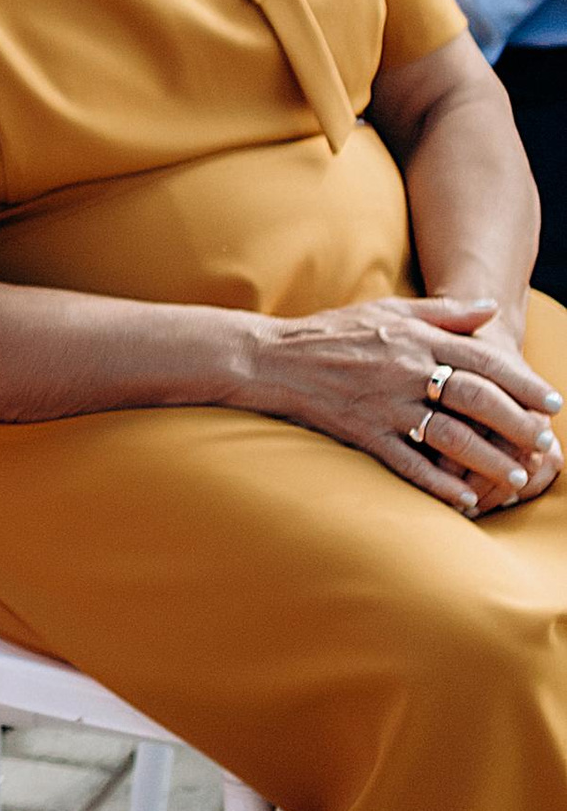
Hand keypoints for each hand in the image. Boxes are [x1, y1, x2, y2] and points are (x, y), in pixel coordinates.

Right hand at [249, 292, 562, 512]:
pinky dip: (439, 485)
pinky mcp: (363, 434)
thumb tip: (492, 309)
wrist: (271, 358)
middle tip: (544, 444)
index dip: (523, 382)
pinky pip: (409, 464)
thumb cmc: (332, 332)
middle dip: (517, 423)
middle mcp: (405, 371)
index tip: (551, 402)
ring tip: (517, 477)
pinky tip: (464, 501)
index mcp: (416, 339)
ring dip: (487, 459)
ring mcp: (384, 405)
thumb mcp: (389, 311)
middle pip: (475, 398)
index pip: (484, 360)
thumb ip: (444, 312)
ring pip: (449, 435)